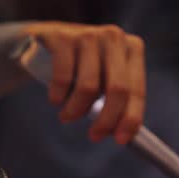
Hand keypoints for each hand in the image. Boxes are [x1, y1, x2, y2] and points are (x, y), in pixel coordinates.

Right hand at [24, 22, 145, 144]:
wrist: (42, 39)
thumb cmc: (77, 65)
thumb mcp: (101, 76)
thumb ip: (114, 98)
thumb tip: (122, 135)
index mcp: (132, 48)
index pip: (136, 90)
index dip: (130, 118)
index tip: (120, 140)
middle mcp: (113, 38)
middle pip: (117, 89)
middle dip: (105, 119)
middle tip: (94, 136)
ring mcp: (88, 36)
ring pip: (88, 88)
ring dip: (75, 110)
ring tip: (66, 116)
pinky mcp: (62, 38)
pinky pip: (63, 78)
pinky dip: (58, 96)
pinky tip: (55, 100)